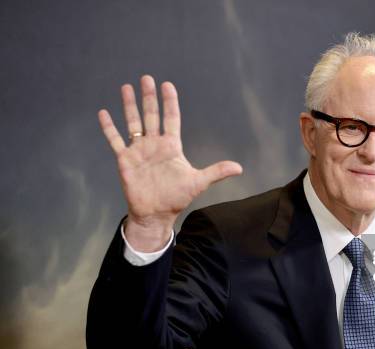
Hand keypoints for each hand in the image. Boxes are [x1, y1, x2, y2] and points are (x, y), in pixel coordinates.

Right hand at [98, 75, 241, 250]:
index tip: (168, 85)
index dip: (169, 102)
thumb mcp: (198, 182)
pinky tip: (104, 113)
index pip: (171, 118)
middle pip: (151, 115)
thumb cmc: (176, 198)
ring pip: (133, 123)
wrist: (156, 214)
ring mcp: (139, 151)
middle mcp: (154, 144)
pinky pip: (115, 140)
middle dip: (149, 97)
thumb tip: (239, 168)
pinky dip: (109, 128)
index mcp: (171, 146)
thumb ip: (216, 172)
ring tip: (126, 87)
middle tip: (146, 78)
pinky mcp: (125, 160)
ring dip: (130, 106)